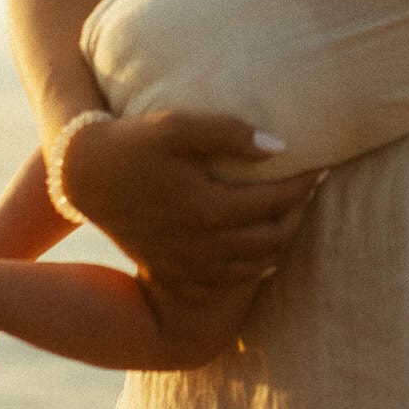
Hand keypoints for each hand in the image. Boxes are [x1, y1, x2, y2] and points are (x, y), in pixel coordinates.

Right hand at [63, 109, 328, 296]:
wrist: (86, 176)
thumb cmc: (135, 143)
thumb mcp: (177, 126)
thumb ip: (229, 132)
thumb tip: (281, 147)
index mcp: (206, 208)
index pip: (275, 200)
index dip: (304, 183)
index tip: (322, 165)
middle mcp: (201, 245)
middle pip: (273, 238)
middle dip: (299, 213)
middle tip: (311, 188)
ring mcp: (187, 265)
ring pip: (256, 265)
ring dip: (282, 241)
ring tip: (292, 213)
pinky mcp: (174, 274)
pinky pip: (228, 282)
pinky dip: (255, 268)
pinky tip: (263, 249)